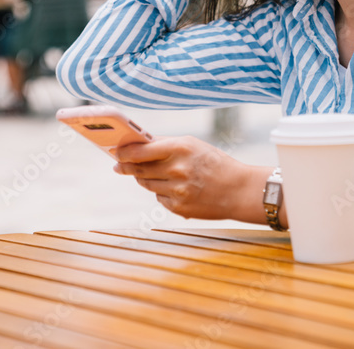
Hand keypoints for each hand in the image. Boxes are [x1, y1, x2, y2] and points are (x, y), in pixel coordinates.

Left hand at [113, 135, 268, 221]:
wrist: (239, 190)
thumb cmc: (214, 163)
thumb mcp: (193, 145)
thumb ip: (165, 144)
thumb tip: (137, 144)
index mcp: (180, 148)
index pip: (140, 151)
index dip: (123, 152)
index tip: (114, 152)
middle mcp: (177, 169)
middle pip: (139, 169)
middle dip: (127, 167)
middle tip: (118, 165)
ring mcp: (177, 191)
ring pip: (147, 184)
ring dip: (145, 179)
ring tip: (152, 174)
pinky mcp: (179, 208)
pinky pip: (159, 198)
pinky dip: (162, 193)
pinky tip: (175, 188)